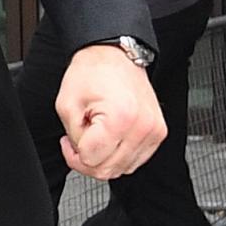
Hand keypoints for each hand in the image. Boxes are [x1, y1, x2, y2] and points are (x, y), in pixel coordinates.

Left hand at [54, 45, 165, 182]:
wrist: (115, 55)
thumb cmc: (91, 73)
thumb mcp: (66, 105)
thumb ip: (73, 139)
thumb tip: (82, 157)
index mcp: (120, 119)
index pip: (92, 161)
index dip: (72, 154)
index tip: (68, 141)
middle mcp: (143, 127)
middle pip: (108, 170)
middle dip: (87, 159)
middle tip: (79, 139)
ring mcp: (154, 131)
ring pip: (123, 169)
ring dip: (104, 158)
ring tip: (95, 135)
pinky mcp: (158, 133)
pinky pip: (135, 160)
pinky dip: (119, 155)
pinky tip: (109, 137)